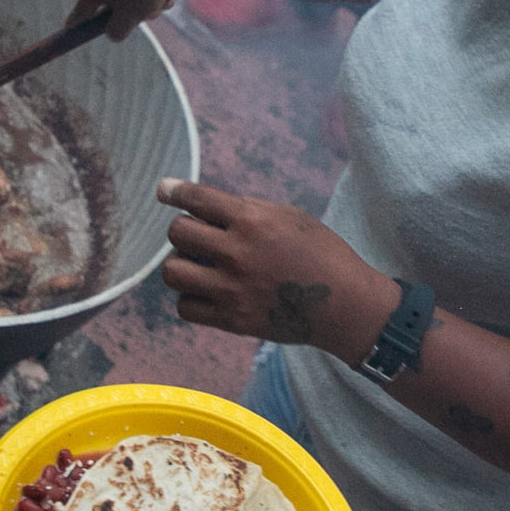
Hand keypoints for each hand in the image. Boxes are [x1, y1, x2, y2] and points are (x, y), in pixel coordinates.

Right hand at [65, 0, 176, 41]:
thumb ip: (114, 32)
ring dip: (141, 4)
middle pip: (107, 2)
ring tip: (160, 4)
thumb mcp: (126, 22)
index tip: (72, 33)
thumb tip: (113, 32)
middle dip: (125, 14)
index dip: (76, 27)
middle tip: (143, 18)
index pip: (80, 13)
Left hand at [156, 178, 393, 359]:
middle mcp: (238, 253)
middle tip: (198, 237)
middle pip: (177, 233)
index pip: (197, 199)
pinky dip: (190, 298)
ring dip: (180, 265)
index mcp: (253, 221)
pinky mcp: (233, 320)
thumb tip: (206, 206)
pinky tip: (206, 292)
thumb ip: (247, 209)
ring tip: (198, 267)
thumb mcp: (290, 216)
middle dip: (183, 230)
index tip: (164, 190)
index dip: (174, 191)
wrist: (345, 304)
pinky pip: (185, 308)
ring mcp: (233, 289)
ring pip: (172, 272)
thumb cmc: (322, 253)